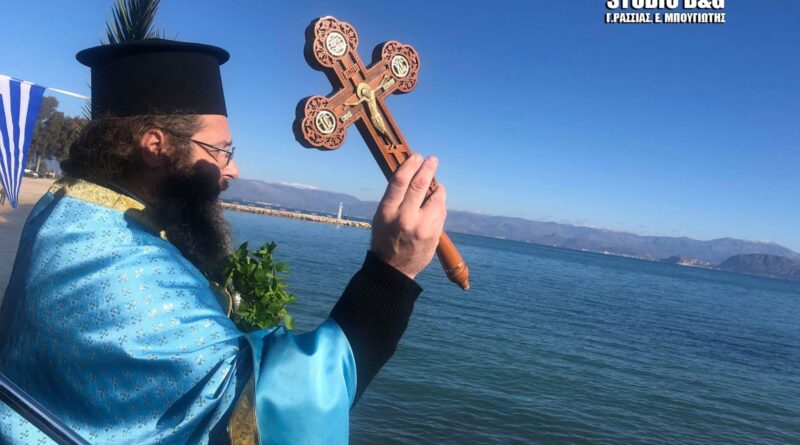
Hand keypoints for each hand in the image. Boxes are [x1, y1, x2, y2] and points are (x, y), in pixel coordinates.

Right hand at [370, 153, 446, 278]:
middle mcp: (404, 218)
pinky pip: (441, 212)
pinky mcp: (434, 235)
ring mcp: (421, 227)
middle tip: (432, 160)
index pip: (400, 181)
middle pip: (420, 185)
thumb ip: (394, 198)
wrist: (393, 269)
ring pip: (436, 198)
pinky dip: (440, 204)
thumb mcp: (381, 217)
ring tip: (437, 186)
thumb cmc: (385, 238)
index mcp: (387, 211)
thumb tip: (411, 175)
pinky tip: (437, 203)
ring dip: (438, 188)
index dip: (410, 165)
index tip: (417, 156)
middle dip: (428, 168)